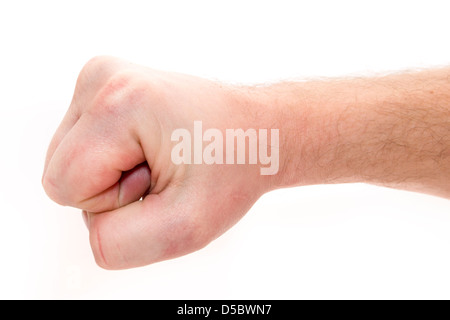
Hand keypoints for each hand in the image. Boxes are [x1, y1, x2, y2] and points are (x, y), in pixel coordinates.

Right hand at [42, 56, 275, 268]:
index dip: (114, 201)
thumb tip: (90, 227)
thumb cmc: (233, 168)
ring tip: (161, 156)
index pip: (65, 186)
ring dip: (114, 173)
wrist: (256, 133)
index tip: (160, 178)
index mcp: (118, 102)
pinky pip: (83, 146)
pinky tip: (152, 145)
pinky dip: (115, 157)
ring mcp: (102, 77)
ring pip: (70, 160)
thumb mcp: (186, 227)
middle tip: (162, 170)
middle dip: (111, 187)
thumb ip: (117, 244)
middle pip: (61, 171)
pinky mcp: (106, 86)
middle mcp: (102, 78)